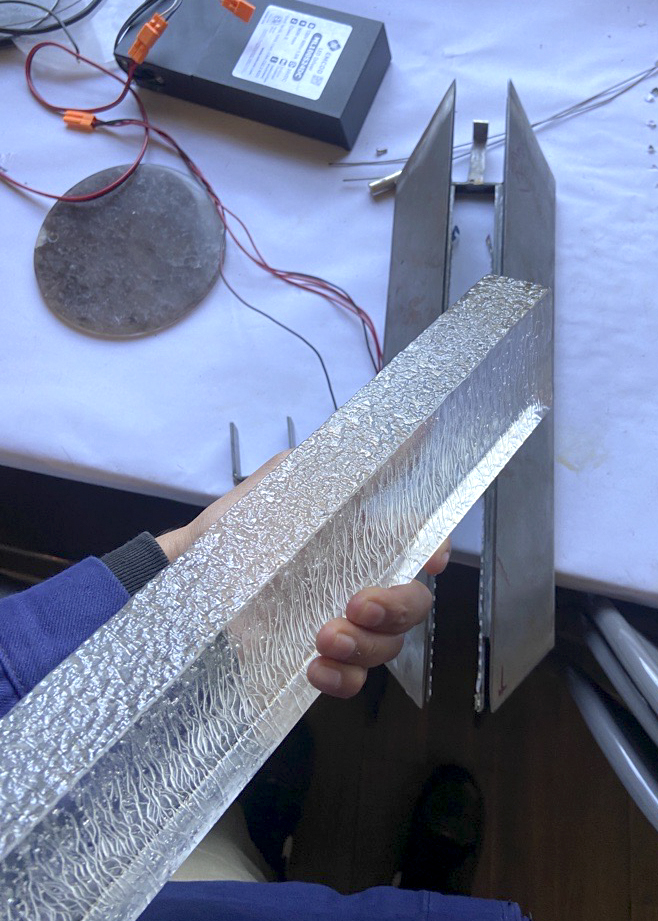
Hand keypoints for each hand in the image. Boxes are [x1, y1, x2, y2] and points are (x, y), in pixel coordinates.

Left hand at [156, 453, 450, 701]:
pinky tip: (316, 669)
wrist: (184, 582)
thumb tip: (400, 427)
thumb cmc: (237, 529)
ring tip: (325, 638)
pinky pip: (350, 682)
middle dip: (397, 607)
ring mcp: (339, 626)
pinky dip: (343, 681)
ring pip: (388, 646)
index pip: (417, 545)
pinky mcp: (314, 662)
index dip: (435, 552)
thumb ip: (335, 463)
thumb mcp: (283, 485)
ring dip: (368, 646)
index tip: (433, 558)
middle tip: (357, 604)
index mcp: (359, 540)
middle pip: (412, 603)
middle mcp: (357, 582)